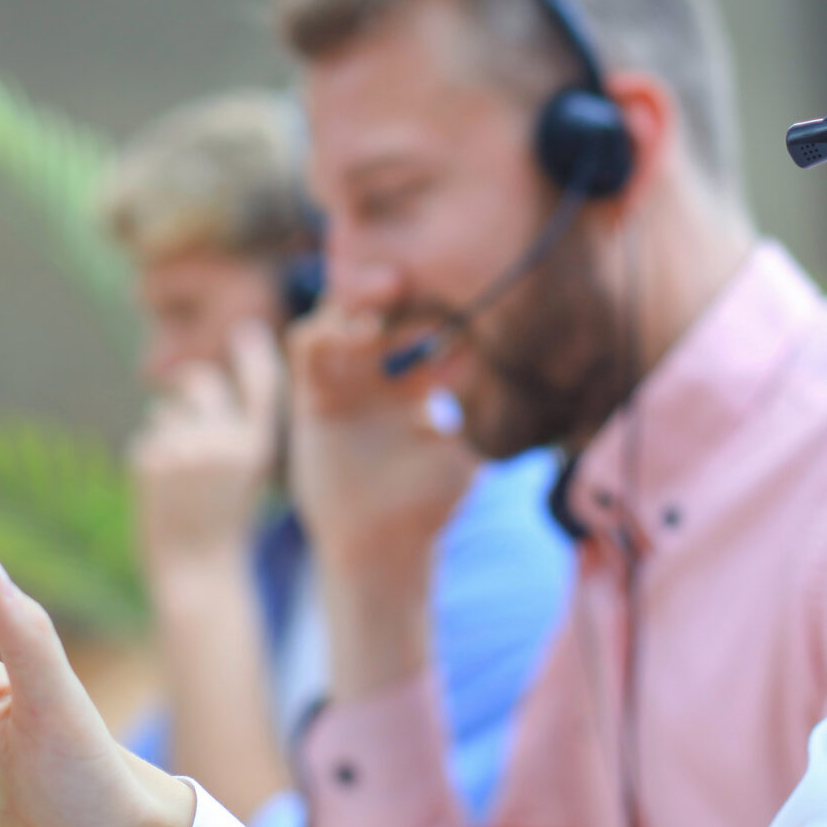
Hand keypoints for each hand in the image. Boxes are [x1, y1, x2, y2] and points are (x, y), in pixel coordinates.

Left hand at [129, 320, 281, 584]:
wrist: (196, 572)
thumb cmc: (226, 523)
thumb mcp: (249, 475)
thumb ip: (233, 428)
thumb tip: (197, 378)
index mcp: (256, 447)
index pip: (259, 384)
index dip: (254, 354)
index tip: (247, 331)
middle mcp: (222, 443)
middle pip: (198, 381)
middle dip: (190, 385)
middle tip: (188, 401)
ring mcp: (183, 450)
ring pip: (165, 410)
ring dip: (169, 429)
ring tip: (182, 473)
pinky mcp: (149, 462)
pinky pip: (146, 439)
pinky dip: (152, 457)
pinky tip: (164, 490)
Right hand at [287, 265, 475, 697]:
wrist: (379, 549)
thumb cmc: (426, 508)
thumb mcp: (462, 456)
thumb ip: (474, 417)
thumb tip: (520, 389)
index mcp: (416, 390)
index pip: (429, 334)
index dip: (447, 315)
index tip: (468, 302)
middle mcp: (378, 381)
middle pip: (387, 316)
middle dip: (404, 293)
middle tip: (421, 277)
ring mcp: (343, 386)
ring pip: (345, 318)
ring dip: (363, 295)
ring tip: (389, 284)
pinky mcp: (309, 396)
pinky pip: (307, 345)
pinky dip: (327, 327)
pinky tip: (355, 328)